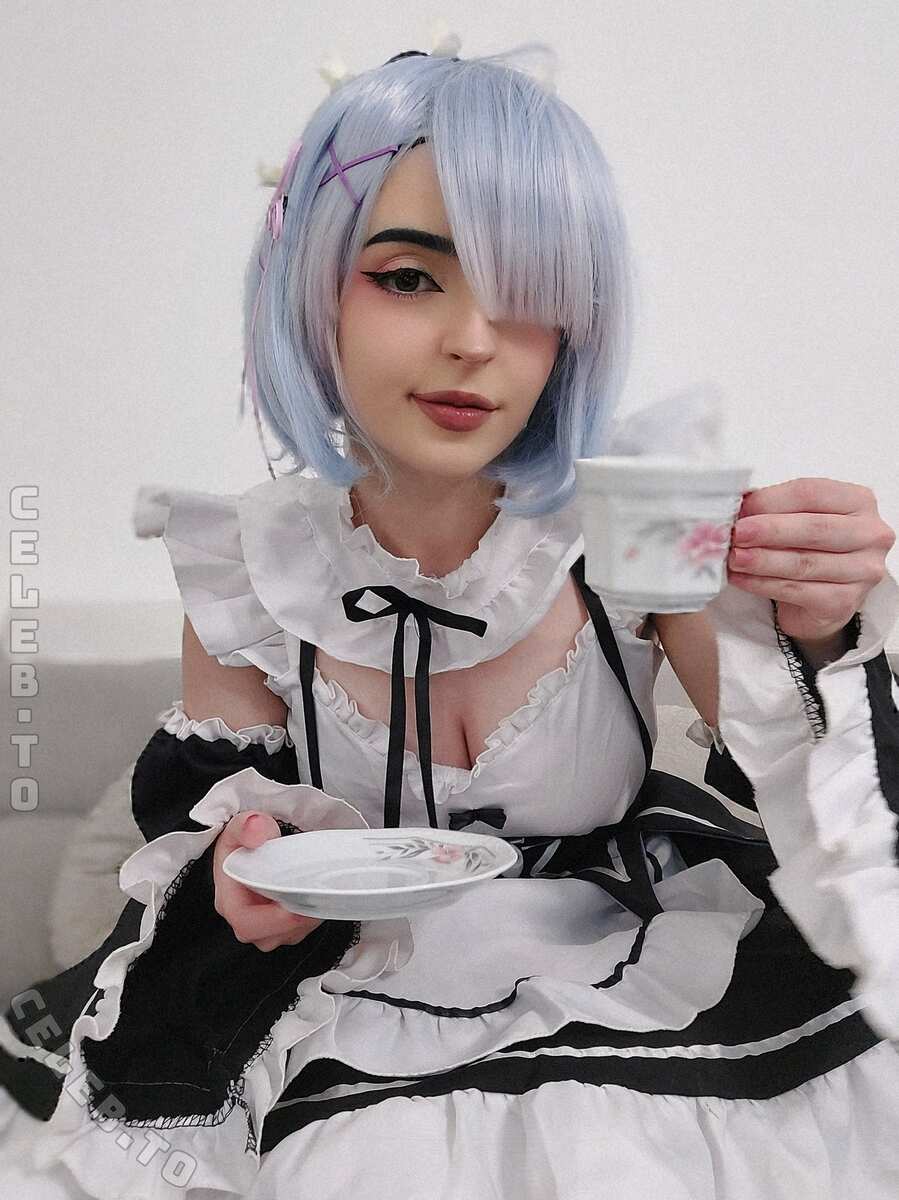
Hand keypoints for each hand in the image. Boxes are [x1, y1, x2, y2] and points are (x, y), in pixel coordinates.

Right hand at [212, 810, 320, 951]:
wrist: (251, 845)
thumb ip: (247, 826)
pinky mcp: (278, 926)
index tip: (296, 905)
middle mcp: (243, 918)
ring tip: (315, 895)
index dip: (273, 919)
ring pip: (285, 936)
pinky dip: (308, 918)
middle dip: (294, 921)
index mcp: (229, 901)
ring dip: (304, 920)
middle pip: (268, 935)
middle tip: (313, 899)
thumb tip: (256, 829)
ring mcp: (261, 925)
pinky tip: (313, 897)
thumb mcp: (241, 826)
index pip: (246, 923)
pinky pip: (295, 932)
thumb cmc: (243, 842)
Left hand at [726, 477, 895, 642]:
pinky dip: (763, 584)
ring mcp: (862, 571)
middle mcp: (870, 535)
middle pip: (814, 528)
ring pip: (804, 563)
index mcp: (859, 502)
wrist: (821, 599)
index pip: (812, 493)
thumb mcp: (798, 518)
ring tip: (734, 557)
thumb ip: (775, 507)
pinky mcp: (845, 602)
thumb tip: (739, 502)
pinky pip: (796, 591)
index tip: (742, 508)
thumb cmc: (811, 549)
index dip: (772, 500)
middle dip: (769, 530)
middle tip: (736, 533)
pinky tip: (742, 579)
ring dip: (762, 560)